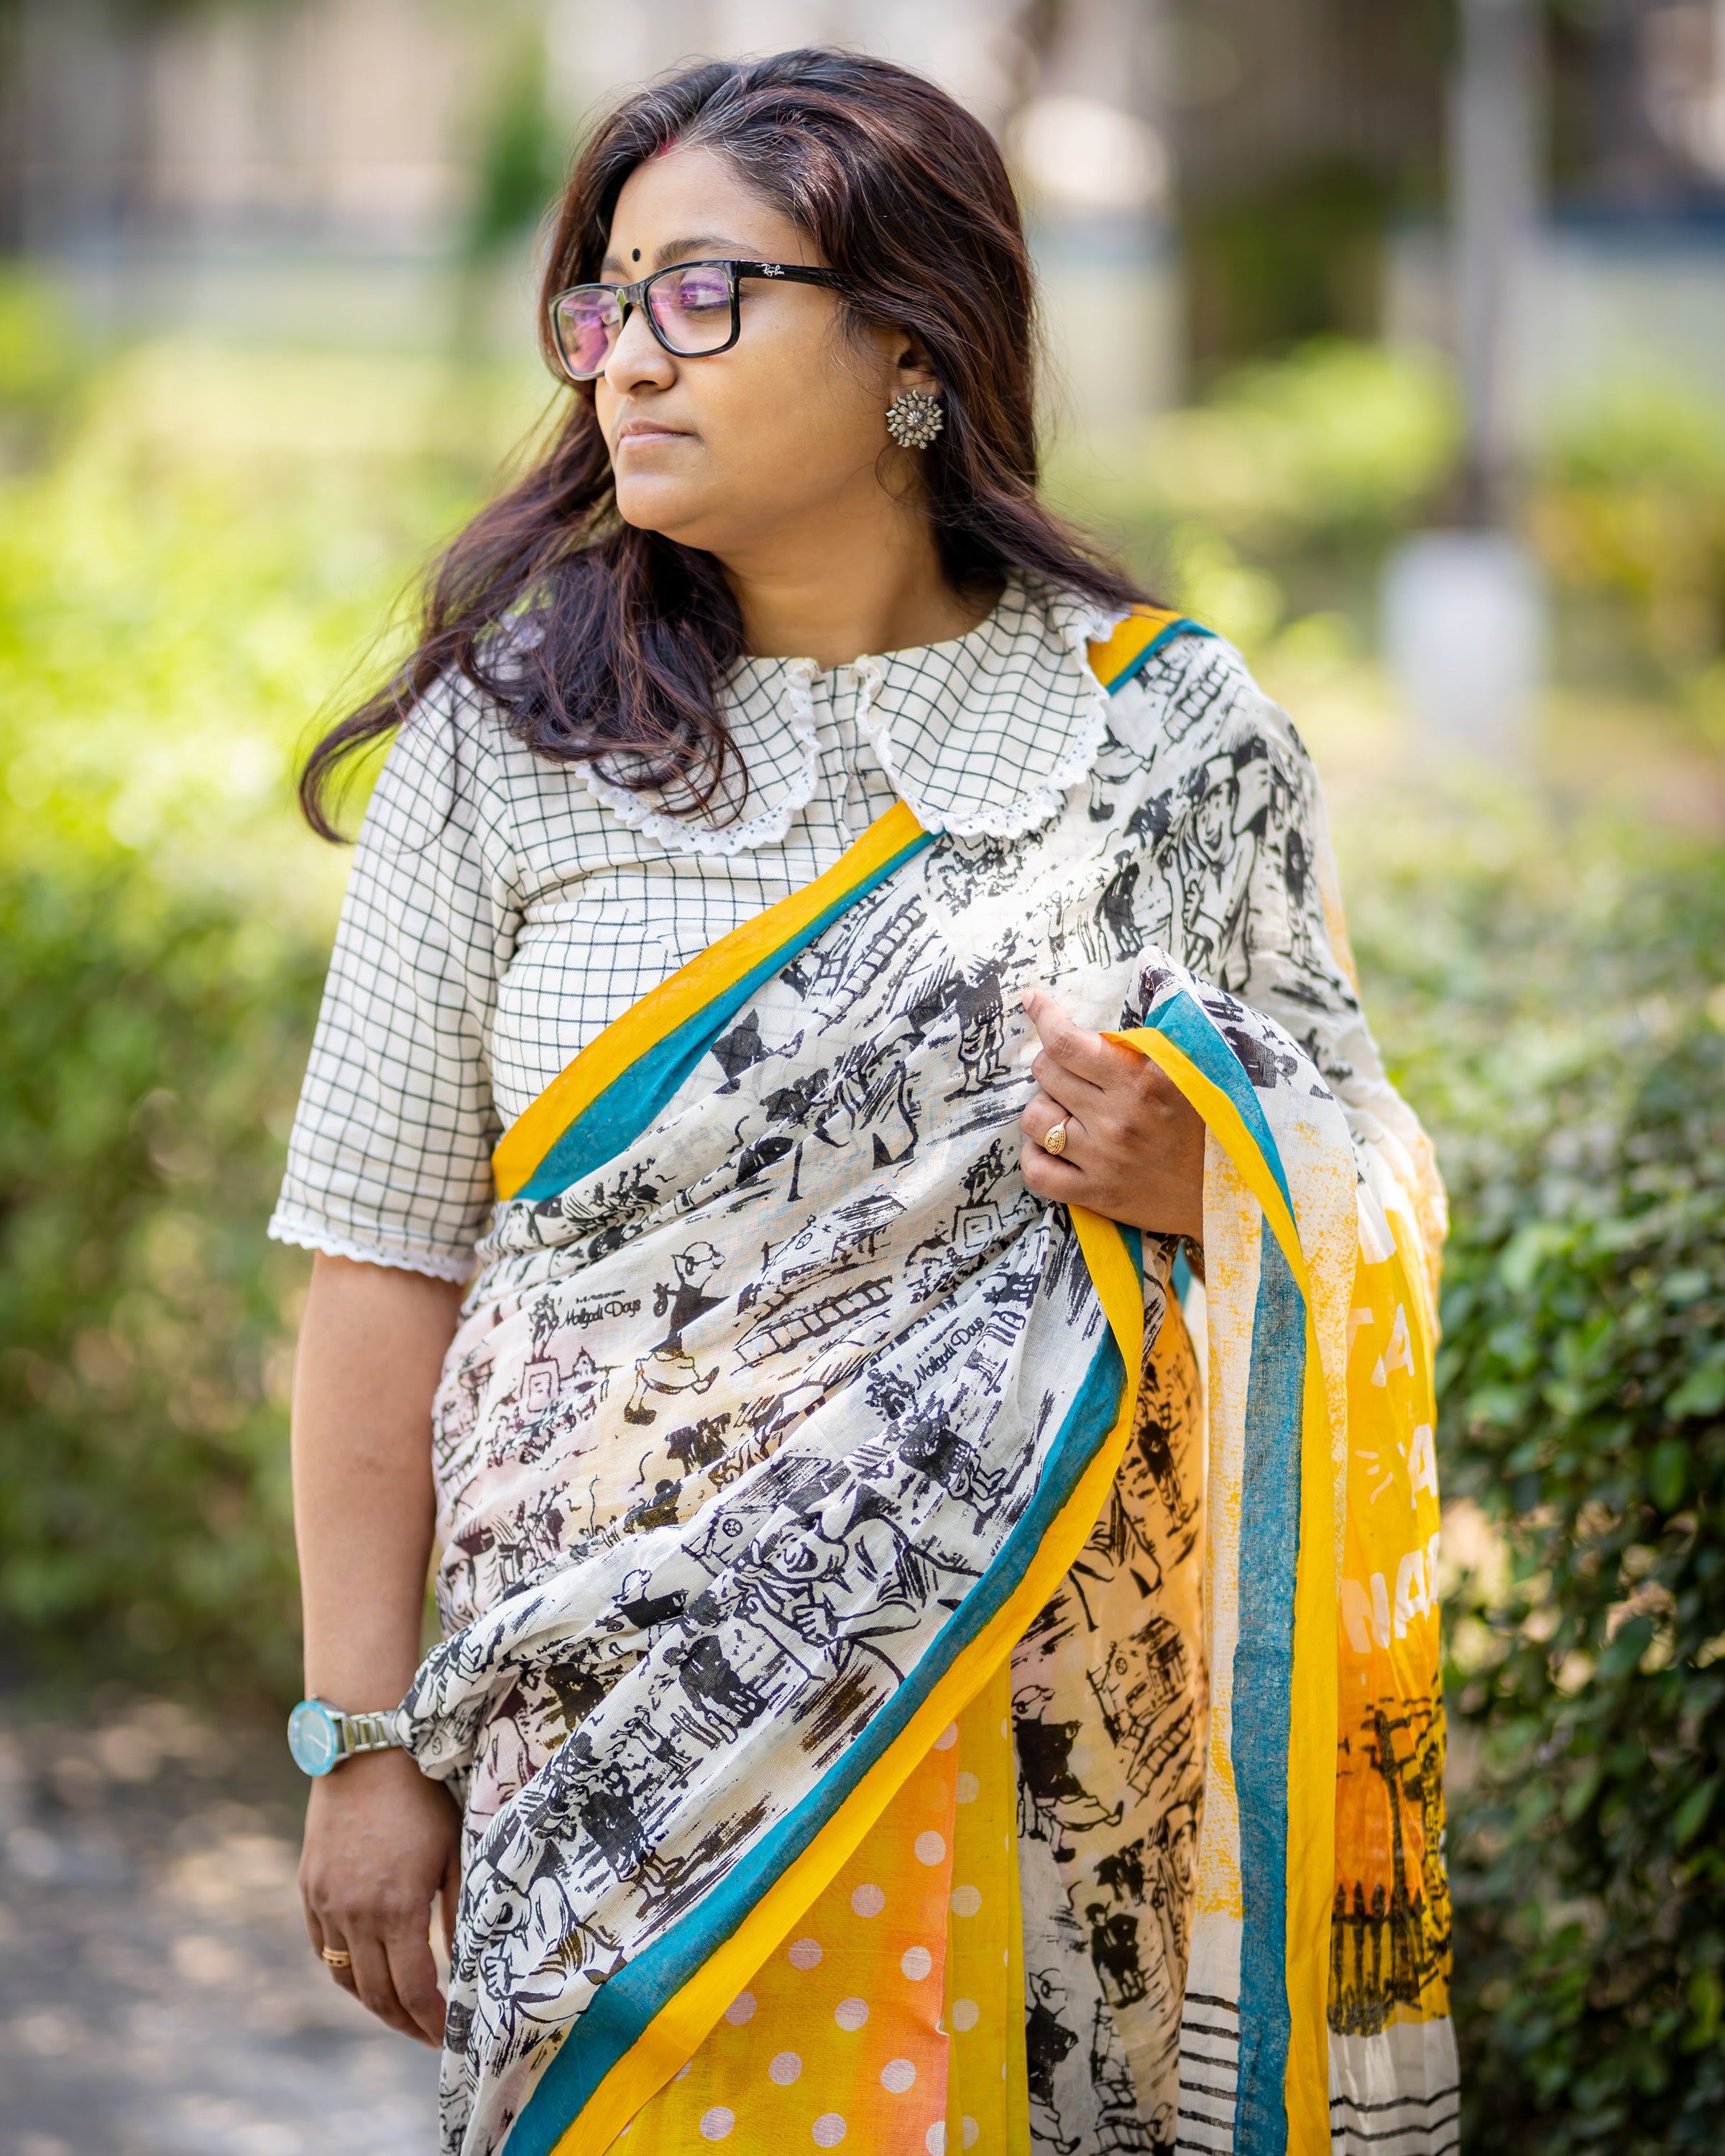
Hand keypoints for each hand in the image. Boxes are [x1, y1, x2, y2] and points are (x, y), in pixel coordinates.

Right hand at [299, 1748, 461, 2046]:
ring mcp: (325, 1902)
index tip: (446, 2035)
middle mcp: (354, 1914)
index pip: (412, 1988)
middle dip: (403, 2022)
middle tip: (425, 2034)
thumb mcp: (454, 1851)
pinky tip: (366, 1971)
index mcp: (397, 1908)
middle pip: (375, 1994)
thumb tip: (466, 1964)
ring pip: (344, 1976)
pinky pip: (322, 1947)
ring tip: (399, 2010)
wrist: (368, 1750)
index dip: (430, 2019)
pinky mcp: (309, 1888)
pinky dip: (344, 1968)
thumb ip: (459, 1912)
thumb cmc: (423, 1797)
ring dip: (371, 2001)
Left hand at [1018, 987, 1204, 1241]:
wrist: (1230, 1192)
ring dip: (1044, 1109)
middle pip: (1046, 1072)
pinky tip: (1052, 1148)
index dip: (1043, 1016)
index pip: (1067, 1041)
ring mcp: (1104, 1159)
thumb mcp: (1189, 1070)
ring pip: (1034, 1118)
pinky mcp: (1096, 1194)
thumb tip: (1127, 989)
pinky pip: (1036, 1172)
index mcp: (1141, 1079)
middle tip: (1074, 1074)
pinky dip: (1035, 1157)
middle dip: (1052, 1065)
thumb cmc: (1209, 1124)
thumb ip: (1150, 1038)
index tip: (1032, 1000)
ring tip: (1067, 1112)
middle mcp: (1117, 1117)